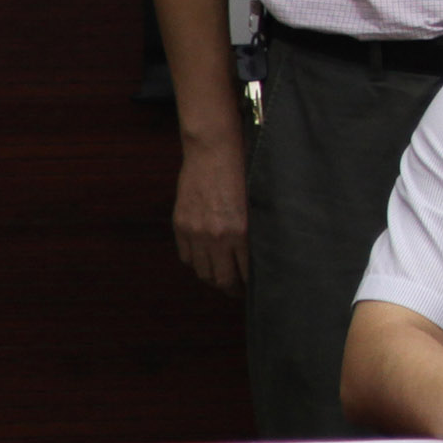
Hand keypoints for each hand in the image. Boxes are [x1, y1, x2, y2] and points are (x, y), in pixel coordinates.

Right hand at [172, 135, 249, 294]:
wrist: (214, 150)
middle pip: (222, 279)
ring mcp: (196, 233)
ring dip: (214, 278)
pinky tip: (206, 260)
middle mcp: (217, 237)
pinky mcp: (181, 225)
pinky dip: (197, 262)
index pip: (246, 273)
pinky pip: (187, 257)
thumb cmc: (244, 170)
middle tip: (240, 292)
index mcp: (241, 232)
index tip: (256, 289)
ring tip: (224, 278)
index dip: (251, 285)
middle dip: (232, 289)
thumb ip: (255, 230)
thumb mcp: (257, 202)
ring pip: (203, 272)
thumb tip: (261, 254)